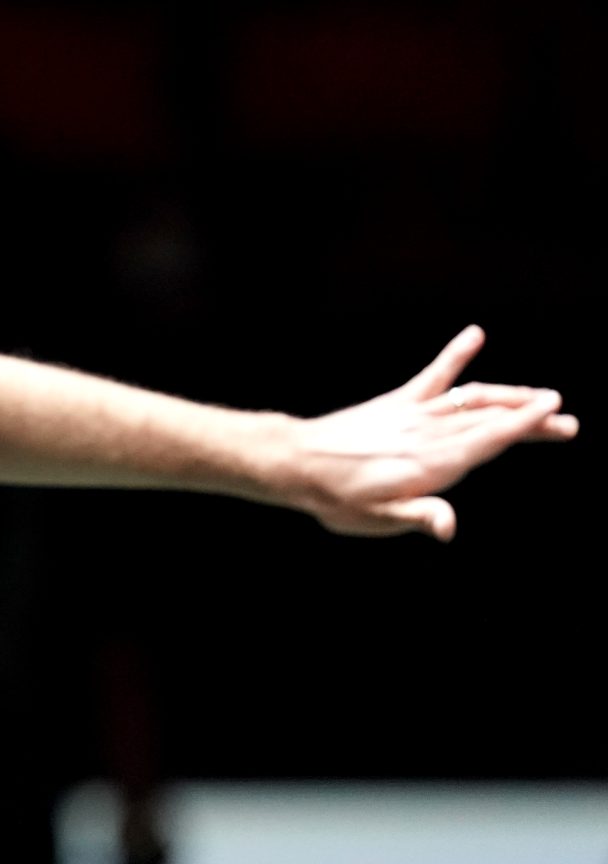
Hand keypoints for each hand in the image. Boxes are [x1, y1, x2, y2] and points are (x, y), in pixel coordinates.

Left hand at [288, 325, 577, 540]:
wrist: (297, 464)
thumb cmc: (338, 498)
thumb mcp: (377, 519)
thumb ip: (418, 516)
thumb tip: (449, 526)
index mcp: (430, 464)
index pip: (487, 440)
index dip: (523, 425)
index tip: (555, 412)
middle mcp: (427, 434)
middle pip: (489, 421)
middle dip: (530, 418)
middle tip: (567, 421)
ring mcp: (414, 414)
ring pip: (472, 399)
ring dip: (508, 397)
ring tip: (541, 398)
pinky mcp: (398, 403)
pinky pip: (433, 377)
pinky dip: (455, 357)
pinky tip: (475, 336)